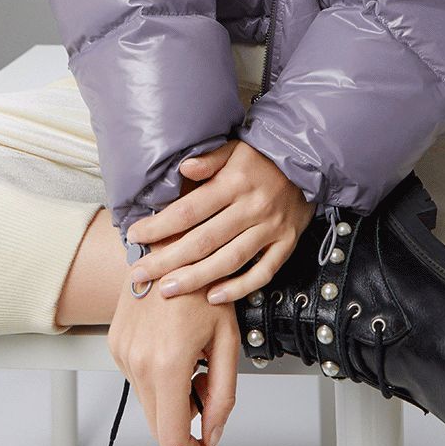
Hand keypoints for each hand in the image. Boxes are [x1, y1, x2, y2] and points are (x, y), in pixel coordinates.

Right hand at [107, 258, 237, 445]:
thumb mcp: (226, 341)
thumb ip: (223, 394)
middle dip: (187, 420)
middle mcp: (137, 363)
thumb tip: (214, 432)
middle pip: (159, 424)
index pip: (172, 438)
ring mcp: (123, 354)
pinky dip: (158, 378)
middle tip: (206, 386)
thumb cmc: (201, 285)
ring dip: (172, 397)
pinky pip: (138, 379)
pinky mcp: (116, 345)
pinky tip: (173, 347)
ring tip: (192, 358)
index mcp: (167, 364)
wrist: (167, 249)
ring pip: (148, 402)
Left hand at [126, 140, 316, 304]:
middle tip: (141, 274)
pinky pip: (262, 273)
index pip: (189, 210)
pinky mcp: (286, 244)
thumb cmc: (263, 157)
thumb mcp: (234, 148)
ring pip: (229, 261)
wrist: (309, 161)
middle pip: (204, 241)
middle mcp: (252, 208)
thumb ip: (208, 159)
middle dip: (168, 260)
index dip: (160, 226)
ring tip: (167, 290)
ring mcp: (271, 228)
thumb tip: (183, 167)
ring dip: (196, 278)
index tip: (135, 236)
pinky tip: (214, 297)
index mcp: (234, 183)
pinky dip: (238, 288)